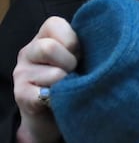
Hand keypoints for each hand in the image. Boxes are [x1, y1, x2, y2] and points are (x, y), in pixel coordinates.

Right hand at [12, 17, 79, 142]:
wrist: (55, 118)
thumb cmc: (76, 80)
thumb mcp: (83, 58)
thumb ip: (88, 45)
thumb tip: (114, 41)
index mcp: (44, 37)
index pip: (55, 24)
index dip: (75, 41)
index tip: (81, 55)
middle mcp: (28, 52)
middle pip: (48, 48)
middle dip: (70, 62)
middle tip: (76, 73)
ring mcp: (21, 74)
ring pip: (54, 73)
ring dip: (68, 82)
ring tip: (71, 87)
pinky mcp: (21, 95)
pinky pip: (45, 94)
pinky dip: (61, 98)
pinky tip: (62, 100)